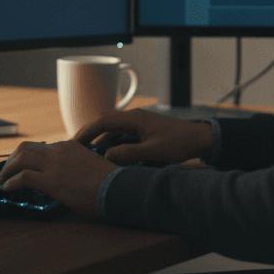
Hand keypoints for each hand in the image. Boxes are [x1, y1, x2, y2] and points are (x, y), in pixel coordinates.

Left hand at [0, 140, 116, 217]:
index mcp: (69, 146)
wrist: (119, 189)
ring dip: (6, 170)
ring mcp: (55, 165)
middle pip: (25, 149)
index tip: (18, 166)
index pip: (40, 147)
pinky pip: (23, 178)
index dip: (24, 156)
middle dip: (10, 160)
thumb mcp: (89, 167)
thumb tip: (63, 177)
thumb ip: (74, 166)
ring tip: (1, 180)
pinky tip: (7, 189)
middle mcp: (59, 151)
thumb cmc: (110, 183)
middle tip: (4, 171)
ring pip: (20, 160)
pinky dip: (11, 182)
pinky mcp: (52, 181)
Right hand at [73, 109, 214, 165]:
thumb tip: (107, 156)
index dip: (86, 131)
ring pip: (112, 126)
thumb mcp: (153, 152)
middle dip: (88, 133)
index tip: (73, 142)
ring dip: (99, 137)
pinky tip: (108, 151)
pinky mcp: (143, 128)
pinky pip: (121, 131)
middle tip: (75, 146)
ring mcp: (139, 121)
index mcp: (134, 118)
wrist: (199, 139)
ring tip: (87, 151)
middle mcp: (134, 116)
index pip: (102, 121)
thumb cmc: (179, 144)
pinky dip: (110, 139)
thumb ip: (129, 153)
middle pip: (103, 121)